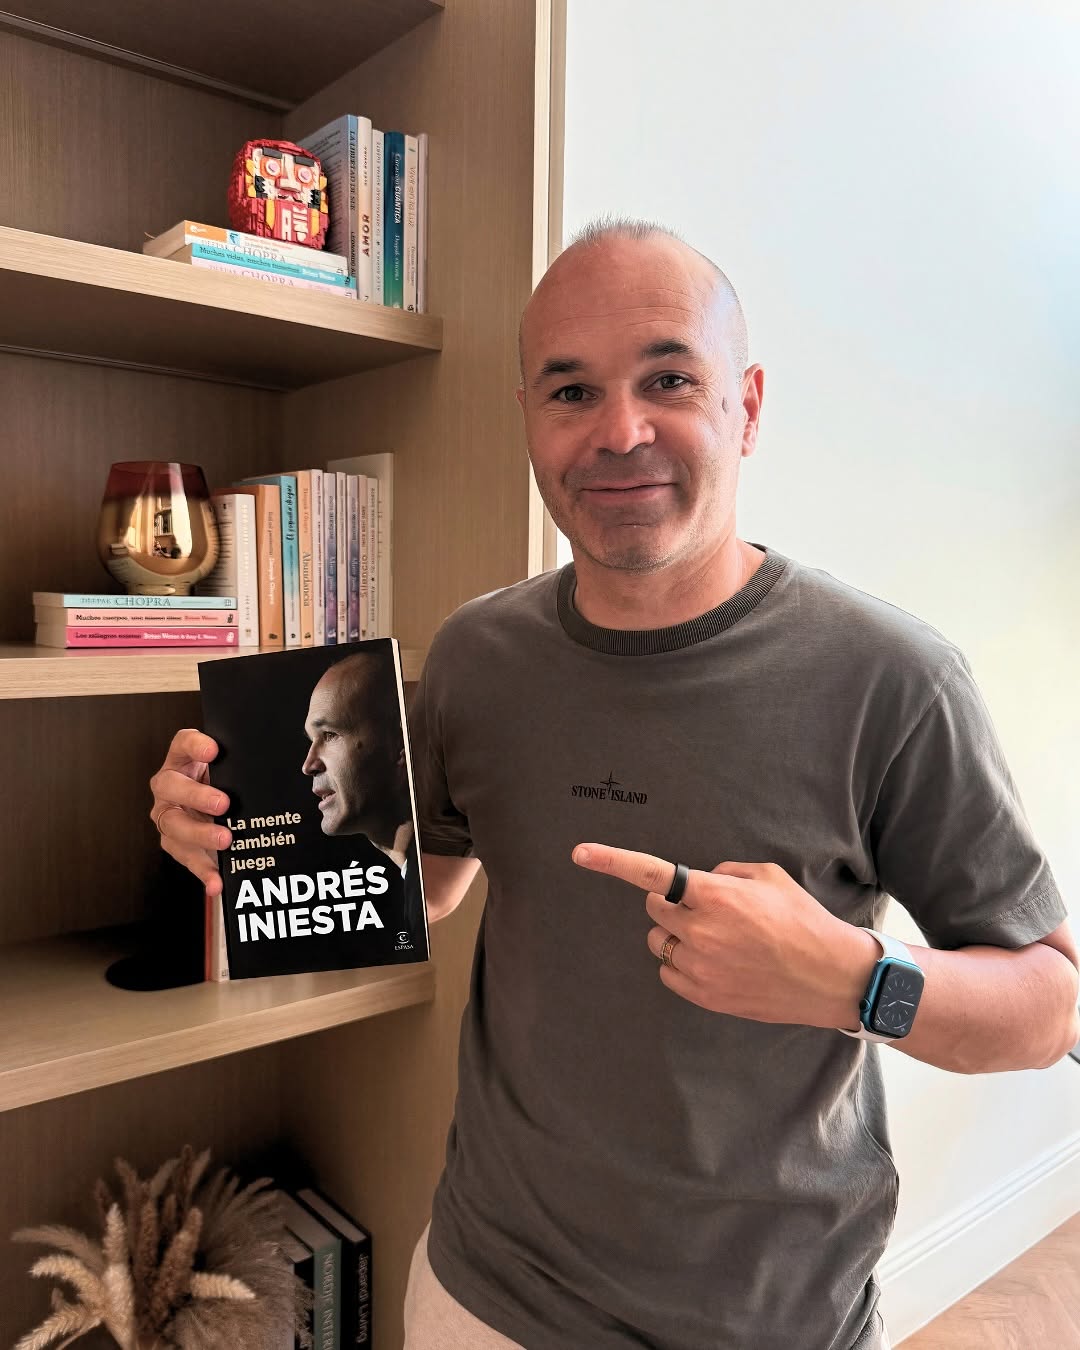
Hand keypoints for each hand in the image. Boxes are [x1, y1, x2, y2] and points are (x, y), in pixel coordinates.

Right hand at [149, 729, 230, 899]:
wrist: (214, 805)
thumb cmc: (224, 782)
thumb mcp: (230, 770)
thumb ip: (240, 765)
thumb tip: (274, 767)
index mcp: (182, 759)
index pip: (182, 744)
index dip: (195, 745)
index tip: (213, 750)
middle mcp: (169, 785)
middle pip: (171, 786)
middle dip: (196, 796)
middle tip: (223, 804)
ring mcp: (168, 814)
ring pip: (174, 825)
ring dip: (199, 834)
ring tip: (224, 840)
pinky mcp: (174, 842)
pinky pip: (187, 858)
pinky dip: (203, 872)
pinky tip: (216, 882)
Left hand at [571, 844, 876, 1028]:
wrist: (828, 976)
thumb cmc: (801, 920)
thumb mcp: (768, 877)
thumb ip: (724, 873)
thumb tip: (700, 881)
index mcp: (714, 895)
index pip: (651, 874)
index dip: (611, 861)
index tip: (579, 852)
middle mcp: (699, 930)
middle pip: (654, 908)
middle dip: (672, 904)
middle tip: (706, 909)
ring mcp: (699, 966)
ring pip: (659, 941)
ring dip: (677, 934)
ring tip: (718, 939)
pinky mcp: (703, 995)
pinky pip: (668, 971)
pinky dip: (682, 963)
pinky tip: (716, 962)